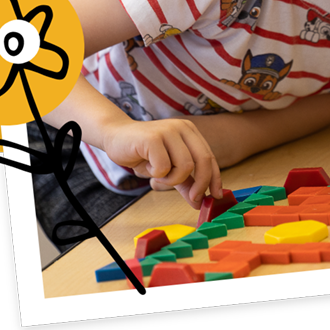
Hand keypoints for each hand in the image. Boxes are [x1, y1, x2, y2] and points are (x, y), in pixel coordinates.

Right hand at [103, 118, 223, 208]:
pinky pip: (164, 167)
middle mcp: (181, 128)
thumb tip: (198, 202)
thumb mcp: (168, 169)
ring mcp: (168, 131)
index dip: (215, 178)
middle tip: (193, 199)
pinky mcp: (153, 138)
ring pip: (185, 166)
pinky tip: (146, 166)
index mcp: (189, 131)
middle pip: (203, 160)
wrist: (114, 137)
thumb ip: (184, 182)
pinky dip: (156, 174)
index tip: (215, 196)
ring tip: (157, 174)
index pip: (209, 157)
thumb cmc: (142, 153)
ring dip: (171, 179)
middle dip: (200, 184)